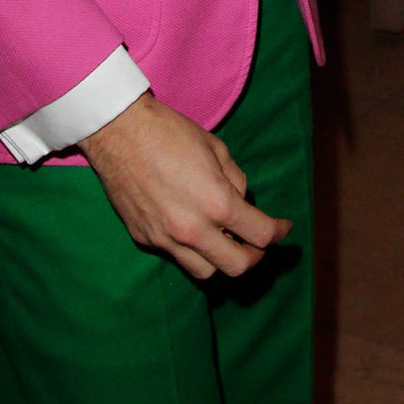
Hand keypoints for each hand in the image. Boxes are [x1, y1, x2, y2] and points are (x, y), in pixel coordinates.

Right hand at [78, 92, 290, 279]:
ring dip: (222, 260)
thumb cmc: (171, 132)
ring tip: (225, 240)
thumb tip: (241, 202)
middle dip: (255, 256)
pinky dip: (191, 249)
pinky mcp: (145, 238)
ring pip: (206, 271)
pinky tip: (192, 227)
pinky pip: (176, 256)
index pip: (260, 234)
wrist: (119, 131)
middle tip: (258, 242)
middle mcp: (193, 230)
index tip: (284, 228)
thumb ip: (235, 180)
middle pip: (237, 266)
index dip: (280, 232)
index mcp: (217, 203)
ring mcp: (166, 239)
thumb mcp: (217, 148)